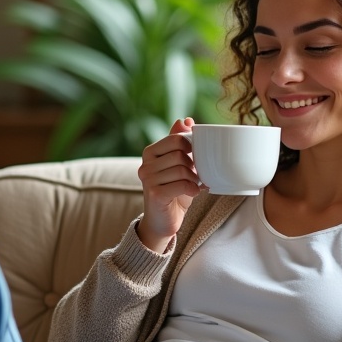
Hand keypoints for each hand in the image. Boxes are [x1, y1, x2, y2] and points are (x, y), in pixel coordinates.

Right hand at [136, 117, 201, 252]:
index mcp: (150, 152)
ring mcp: (148, 179)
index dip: (191, 148)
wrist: (163, 220)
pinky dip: (192, 189)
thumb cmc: (174, 191)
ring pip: (182, 169)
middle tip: (196, 174)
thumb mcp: (179, 164)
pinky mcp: (154, 194)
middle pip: (180, 154)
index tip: (194, 159)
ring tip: (195, 184)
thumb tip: (185, 120)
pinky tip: (193, 192)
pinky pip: (181, 184)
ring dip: (195, 178)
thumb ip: (180, 142)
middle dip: (193, 165)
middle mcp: (145, 164)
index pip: (176, 138)